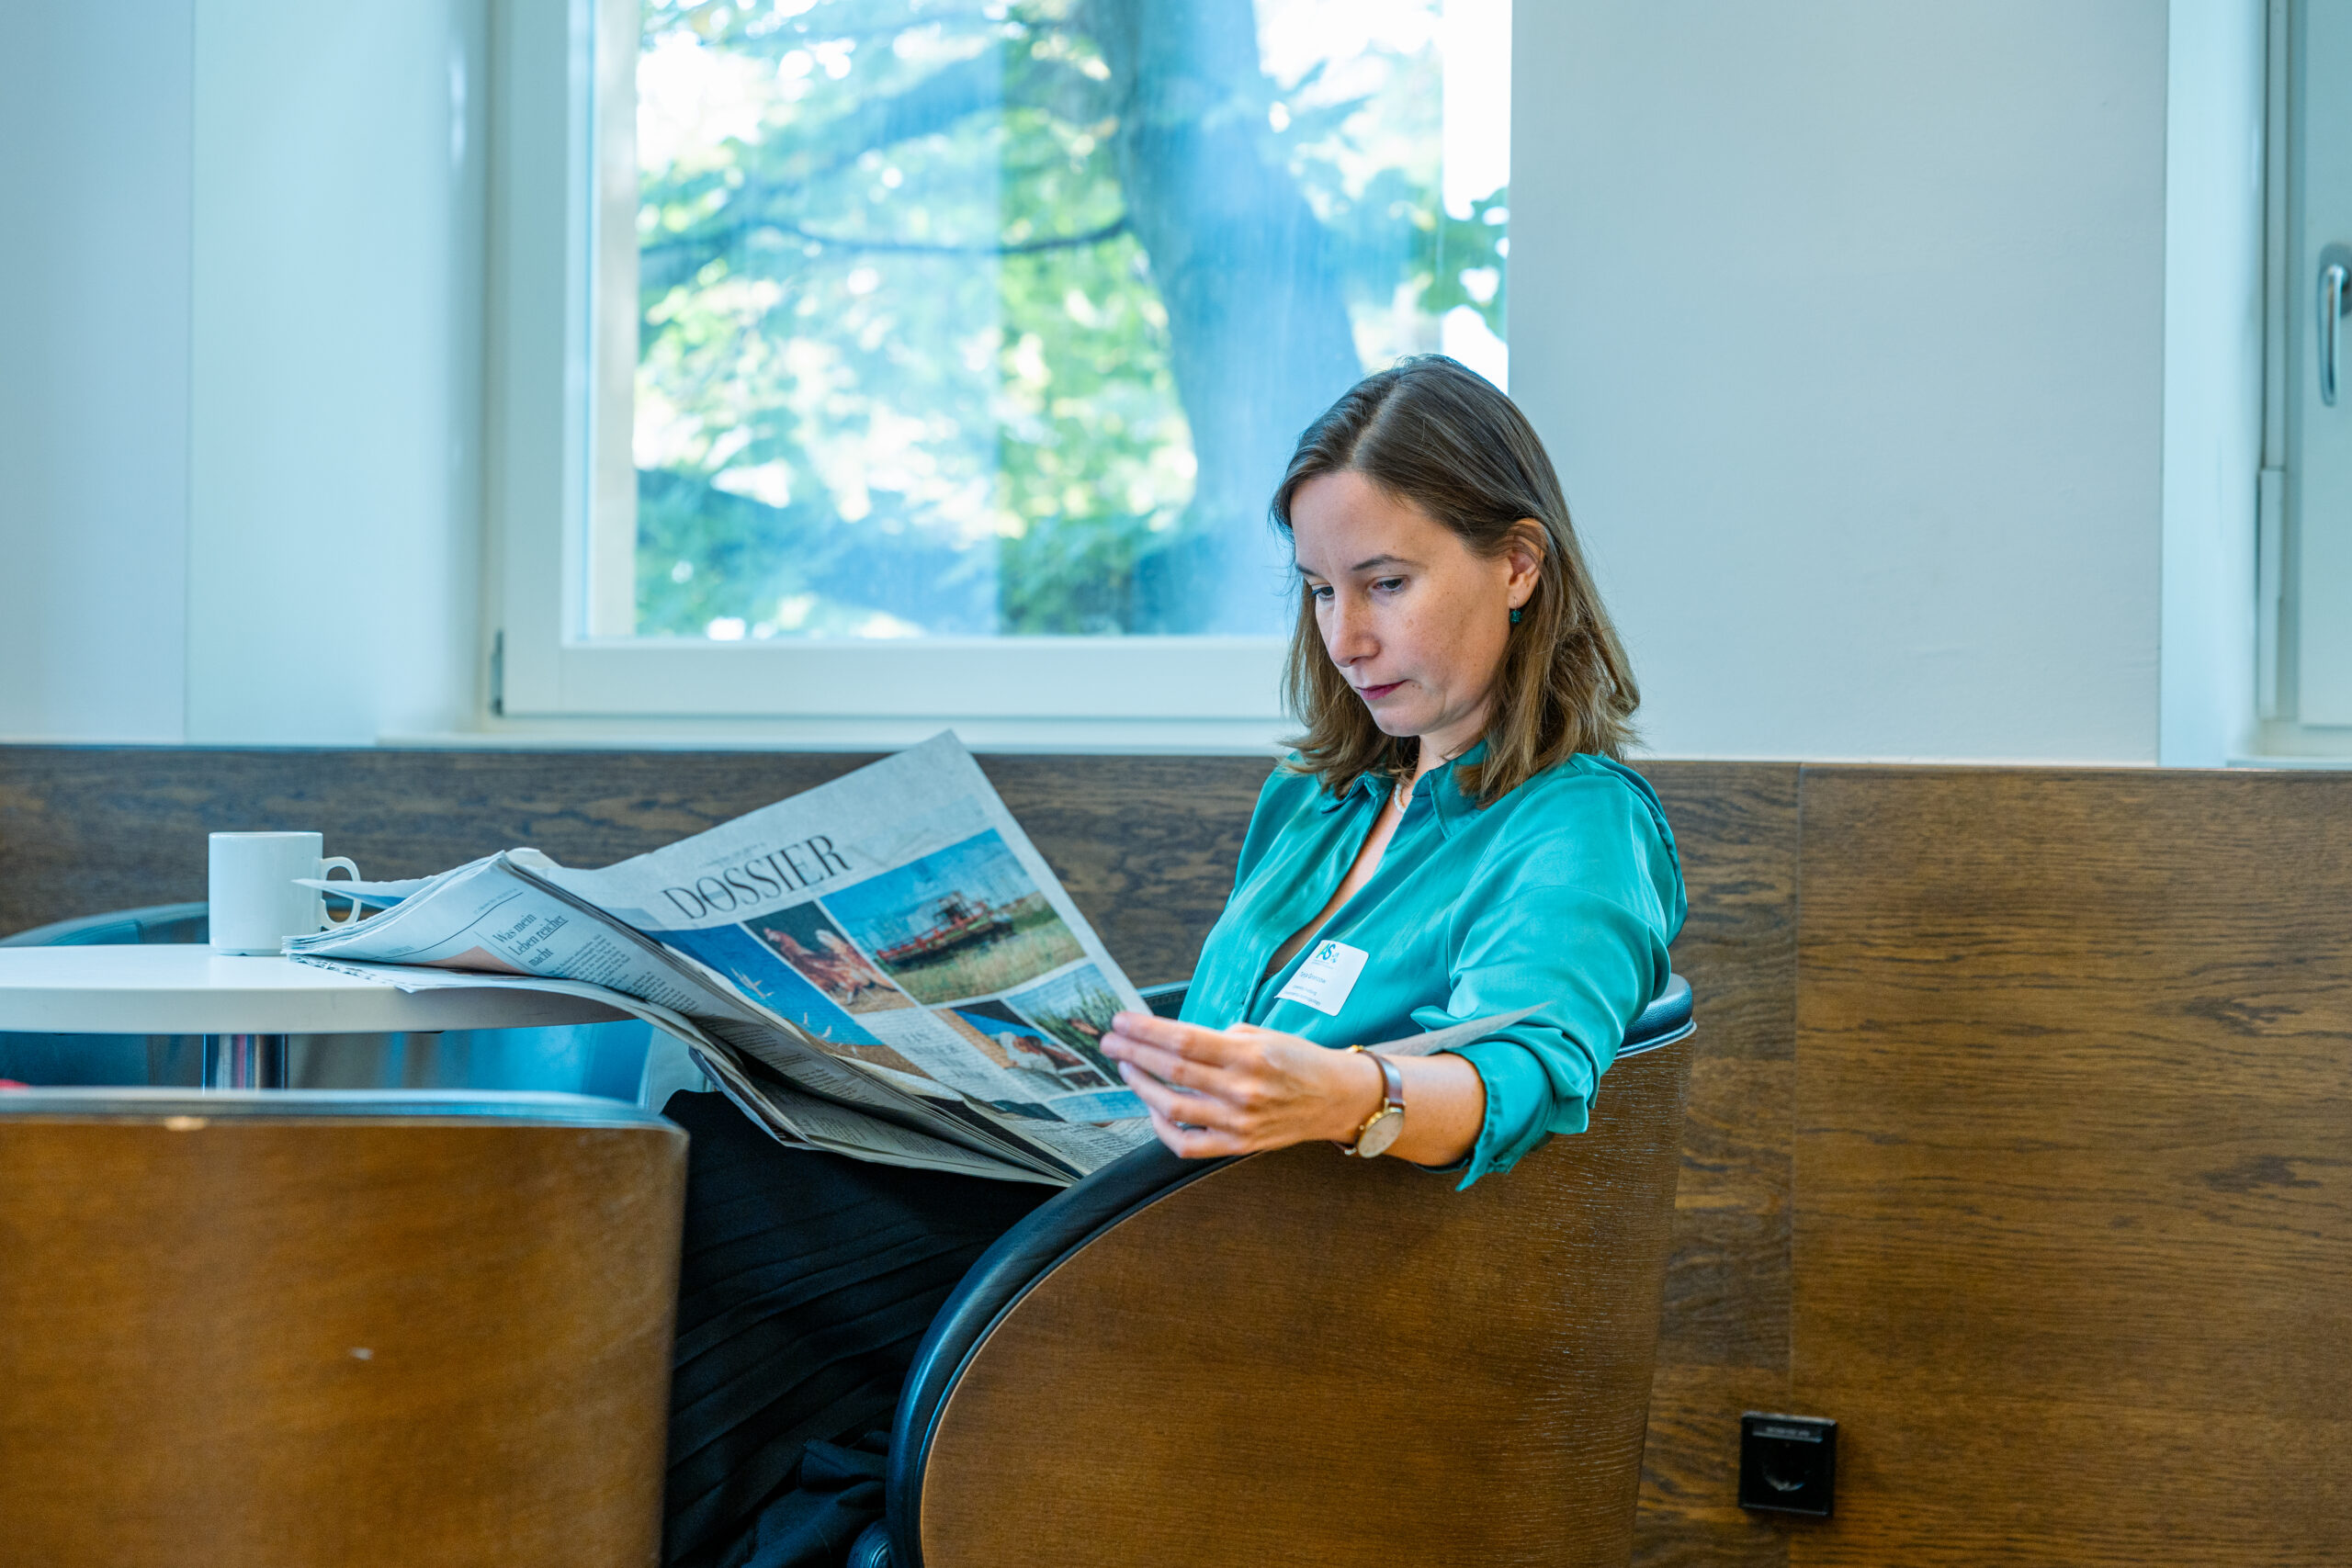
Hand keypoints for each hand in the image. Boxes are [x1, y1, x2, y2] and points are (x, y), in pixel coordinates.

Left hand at [1100, 1012, 1383, 1158]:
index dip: (1146, 1030)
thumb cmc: (1298, 1061)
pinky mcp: (1237, 1145)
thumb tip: (1172, 1038)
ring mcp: (1238, 1121)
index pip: (1184, 1040)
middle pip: (1172, 1071)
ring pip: (1172, 1107)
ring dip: (1141, 1086)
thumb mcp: (1264, 1035)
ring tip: (1126, 1067)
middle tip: (1109, 1042)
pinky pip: (1186, 1144)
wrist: (1336, 1099)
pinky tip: (1152, 1107)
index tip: (1121, 1020)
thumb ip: (1219, 1037)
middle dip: (1133, 1053)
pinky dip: (1162, 1127)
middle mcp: (1242, 1089)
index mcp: (1249, 1055)